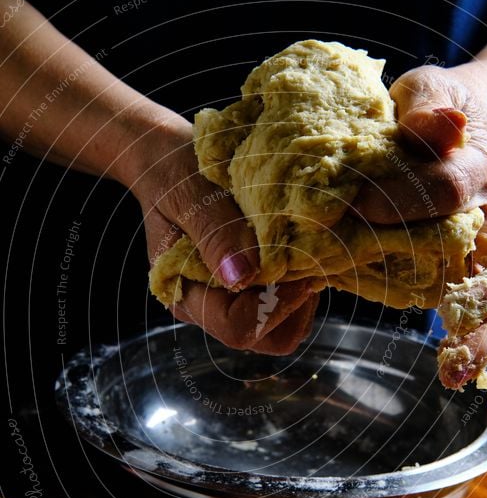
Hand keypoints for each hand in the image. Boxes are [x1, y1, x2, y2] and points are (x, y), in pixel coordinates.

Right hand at [126, 116, 318, 353]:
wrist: (172, 161)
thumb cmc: (176, 174)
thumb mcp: (190, 196)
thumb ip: (215, 233)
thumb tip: (243, 275)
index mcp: (188, 297)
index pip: (240, 328)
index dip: (277, 306)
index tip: (300, 267)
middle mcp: (213, 308)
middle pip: (271, 337)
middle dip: (296, 303)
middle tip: (303, 255)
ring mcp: (236, 300)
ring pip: (288, 322)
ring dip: (303, 289)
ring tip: (298, 243)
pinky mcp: (256, 287)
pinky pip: (291, 301)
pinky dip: (302, 276)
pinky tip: (297, 243)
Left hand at [352, 64, 486, 387]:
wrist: (448, 128)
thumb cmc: (428, 111)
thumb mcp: (426, 92)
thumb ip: (429, 106)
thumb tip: (441, 127)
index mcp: (479, 169)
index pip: (447, 190)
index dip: (405, 199)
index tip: (355, 204)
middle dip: (482, 300)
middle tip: (453, 331)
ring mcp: (481, 253)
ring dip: (483, 336)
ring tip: (456, 372)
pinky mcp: (458, 274)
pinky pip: (473, 311)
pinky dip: (469, 342)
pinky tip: (451, 373)